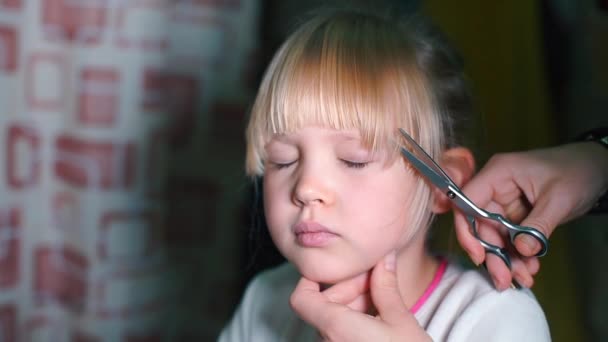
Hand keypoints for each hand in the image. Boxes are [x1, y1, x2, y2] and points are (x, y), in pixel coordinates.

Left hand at [290, 252, 430, 341]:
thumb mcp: (401, 321)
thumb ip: (386, 287)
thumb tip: (384, 260)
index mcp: (336, 328)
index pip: (302, 299)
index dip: (312, 280)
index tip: (339, 272)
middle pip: (322, 306)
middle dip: (348, 289)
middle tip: (376, 280)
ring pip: (332, 321)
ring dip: (353, 306)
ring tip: (383, 302)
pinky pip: (340, 336)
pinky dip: (354, 323)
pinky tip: (380, 321)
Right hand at [454, 142, 607, 289]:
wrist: (596, 167)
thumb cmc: (577, 171)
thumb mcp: (559, 199)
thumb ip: (538, 225)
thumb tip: (521, 250)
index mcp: (498, 174)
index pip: (466, 202)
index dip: (467, 230)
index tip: (480, 256)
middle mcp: (495, 188)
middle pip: (480, 225)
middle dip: (493, 255)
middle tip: (504, 279)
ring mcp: (504, 202)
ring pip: (494, 237)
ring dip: (507, 260)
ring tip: (523, 278)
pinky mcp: (515, 214)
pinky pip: (509, 238)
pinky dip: (518, 255)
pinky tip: (529, 268)